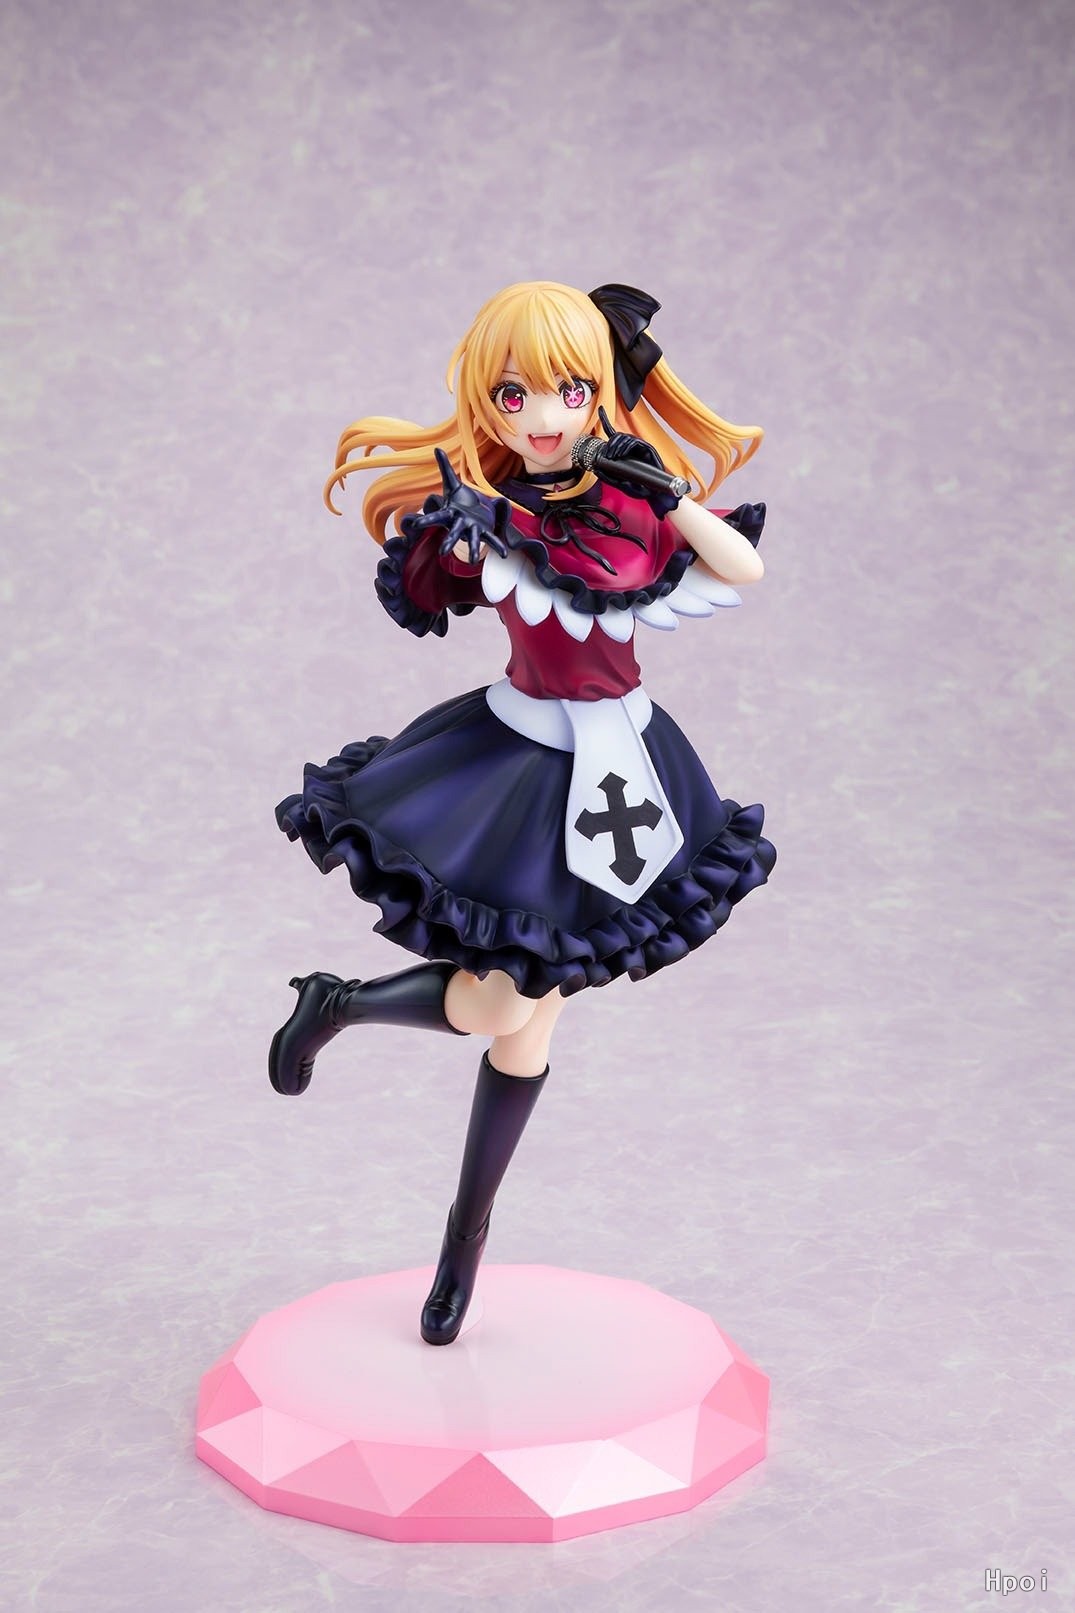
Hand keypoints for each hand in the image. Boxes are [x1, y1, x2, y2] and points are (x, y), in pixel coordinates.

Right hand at [403, 448, 511, 564]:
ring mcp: (472, 529)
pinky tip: (505, 553)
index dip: (426, 520)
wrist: (473, 510)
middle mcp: (460, 524)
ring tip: (474, 560)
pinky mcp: (485, 531)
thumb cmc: (459, 499)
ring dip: (474, 549)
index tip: (416, 525)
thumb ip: (444, 467)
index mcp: (450, 513)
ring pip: (473, 539)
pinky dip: (498, 546)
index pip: (436, 516)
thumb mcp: (452, 483)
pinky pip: (492, 539)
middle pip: (453, 532)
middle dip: (449, 540)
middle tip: (442, 551)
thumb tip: (435, 448)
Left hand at [589, 407, 678, 517]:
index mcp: (624, 452)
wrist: (653, 493)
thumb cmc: (639, 487)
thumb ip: (608, 477)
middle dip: (610, 443)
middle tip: (605, 455)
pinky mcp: (647, 448)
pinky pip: (635, 441)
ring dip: (617, 445)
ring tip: (613, 456)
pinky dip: (626, 446)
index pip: (614, 434)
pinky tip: (621, 454)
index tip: (600, 410)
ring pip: (626, 437)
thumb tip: (596, 469)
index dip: (606, 421)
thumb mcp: (620, 483)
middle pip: (618, 436)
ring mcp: (640, 447)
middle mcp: (631, 447)